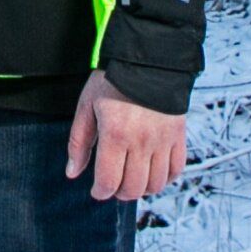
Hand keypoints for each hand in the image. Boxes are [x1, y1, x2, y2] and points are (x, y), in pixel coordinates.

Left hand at [66, 73, 187, 202]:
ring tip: (132, 180)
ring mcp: (162, 140)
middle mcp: (141, 141)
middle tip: (113, 185)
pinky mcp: (178, 136)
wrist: (149, 58)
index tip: (97, 190)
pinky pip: (176, 170)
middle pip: (132, 188)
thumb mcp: (87, 106)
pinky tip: (152, 173)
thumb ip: (79, 142)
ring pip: (155, 184)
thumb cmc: (113, 80)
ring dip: (141, 189)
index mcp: (115, 134)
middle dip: (119, 193)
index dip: (100, 192)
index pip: (108, 181)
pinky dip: (164, 179)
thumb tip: (72, 173)